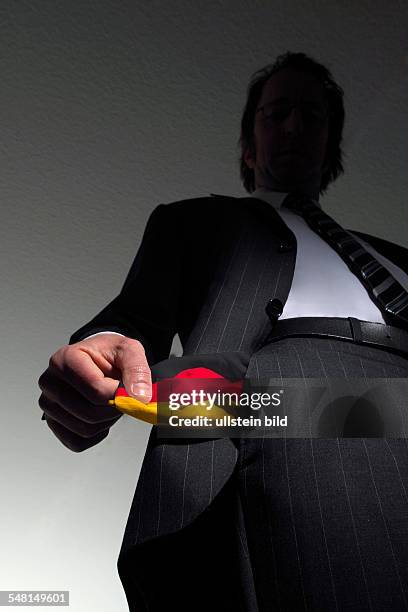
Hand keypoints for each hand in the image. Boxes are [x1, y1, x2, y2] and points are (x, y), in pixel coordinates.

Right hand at [38, 334, 151, 451]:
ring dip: (106, 421)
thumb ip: (137, 370)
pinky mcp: (53, 422)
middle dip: (113, 409)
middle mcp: (50, 382)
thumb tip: (139, 396)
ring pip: (84, 429)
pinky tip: (100, 416)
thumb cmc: (109, 355)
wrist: (99, 360)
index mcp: (65, 359)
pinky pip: (77, 442)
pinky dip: (95, 434)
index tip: (126, 388)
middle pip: (89, 413)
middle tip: (119, 396)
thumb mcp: (128, 351)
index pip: (96, 391)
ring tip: (108, 402)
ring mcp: (48, 404)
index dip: (118, 395)